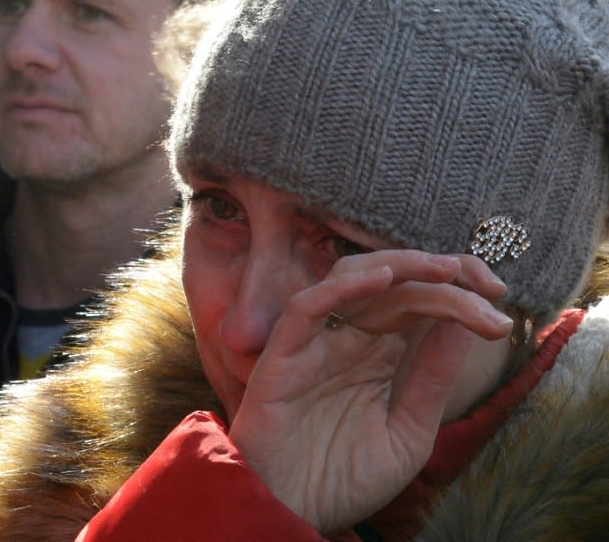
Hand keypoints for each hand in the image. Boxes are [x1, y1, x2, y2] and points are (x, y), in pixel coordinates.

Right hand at [228, 251, 511, 532]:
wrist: (295, 515)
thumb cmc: (345, 480)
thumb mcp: (408, 433)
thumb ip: (431, 380)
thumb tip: (464, 326)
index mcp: (378, 353)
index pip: (419, 300)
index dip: (459, 289)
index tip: (500, 296)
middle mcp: (348, 338)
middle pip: (395, 283)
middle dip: (444, 274)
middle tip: (488, 286)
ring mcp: (315, 343)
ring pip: (351, 278)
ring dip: (400, 266)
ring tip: (446, 270)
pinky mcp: (282, 356)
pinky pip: (305, 308)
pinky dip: (340, 288)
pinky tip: (383, 279)